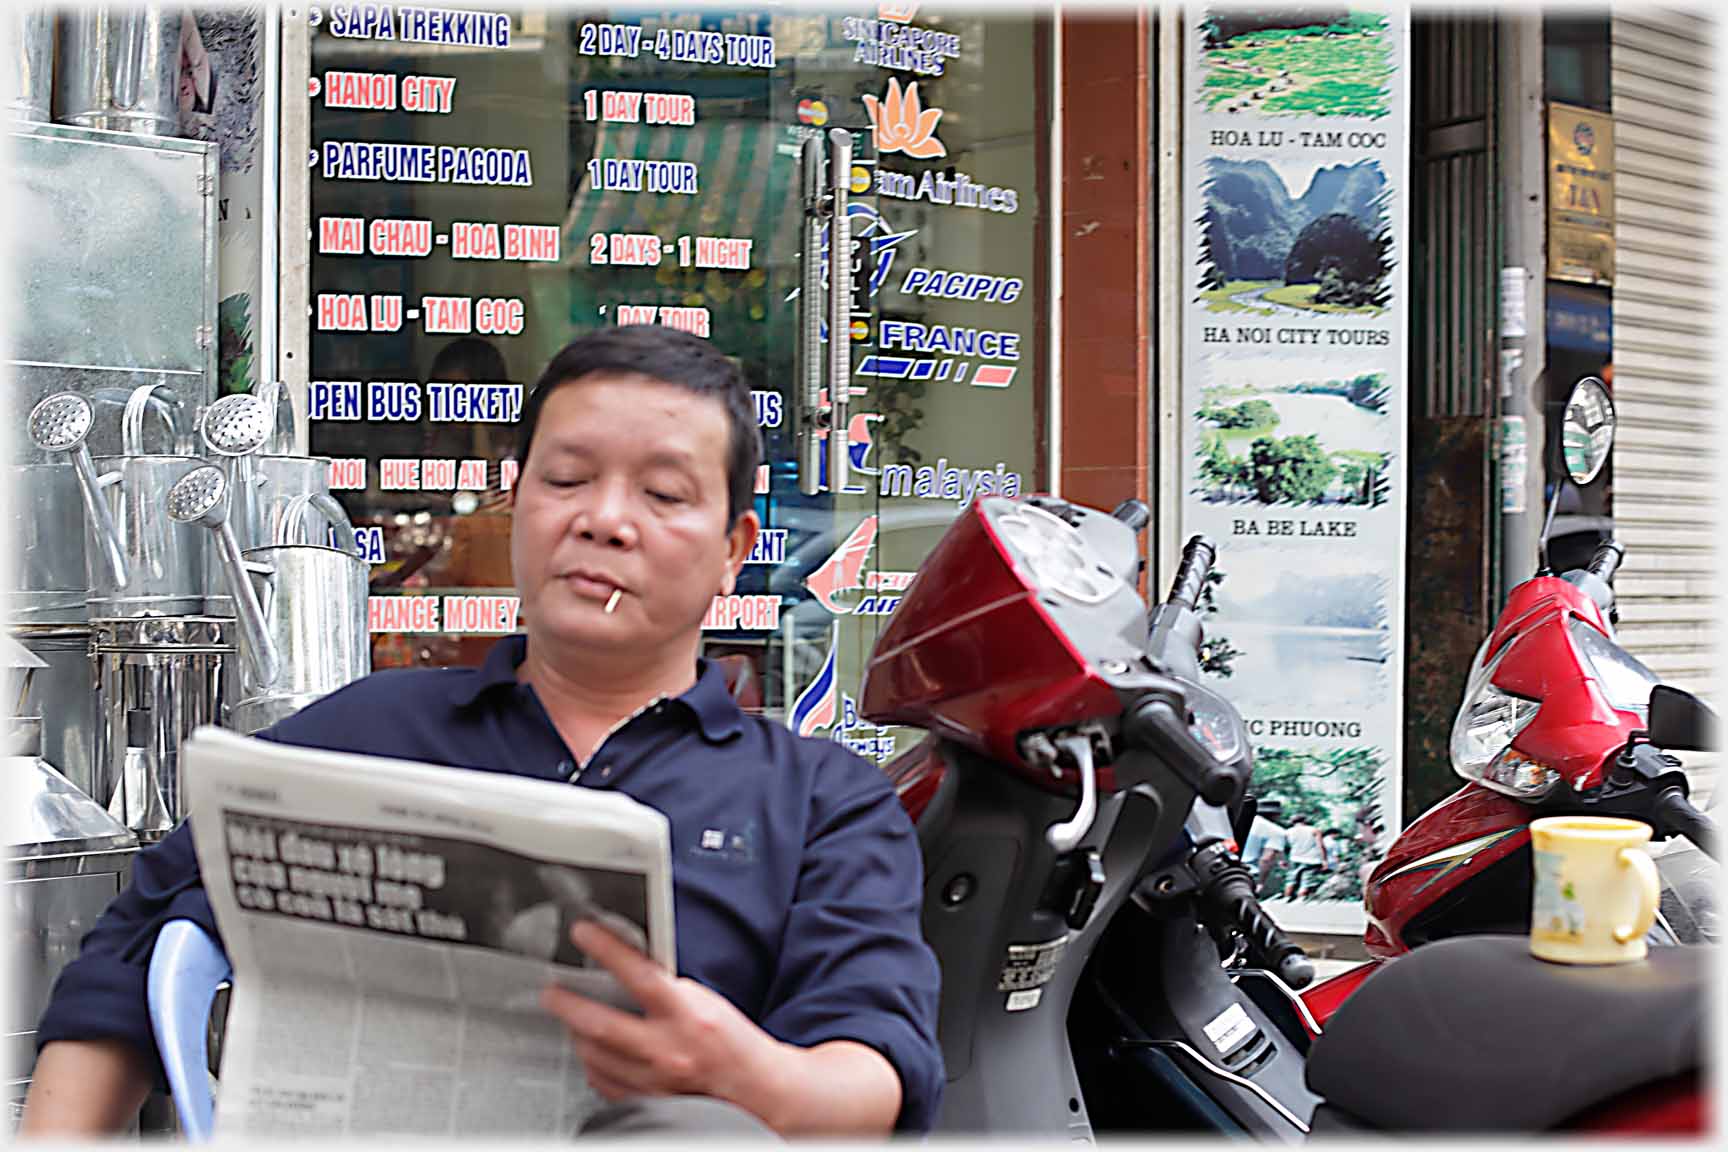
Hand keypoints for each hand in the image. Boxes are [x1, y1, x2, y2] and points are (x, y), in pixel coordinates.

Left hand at [540, 921, 789, 1125]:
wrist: (757, 1090)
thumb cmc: (734, 1043)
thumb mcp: (705, 1001)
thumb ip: (668, 987)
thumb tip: (630, 966)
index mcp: (687, 1015)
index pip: (638, 974)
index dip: (607, 949)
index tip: (583, 932)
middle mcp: (668, 1050)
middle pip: (601, 1023)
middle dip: (568, 1005)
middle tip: (552, 992)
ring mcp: (655, 1081)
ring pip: (596, 1056)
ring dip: (577, 1035)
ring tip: (571, 1021)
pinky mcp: (649, 1102)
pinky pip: (605, 1084)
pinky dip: (593, 1065)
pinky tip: (593, 1053)